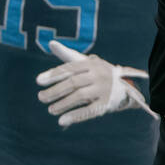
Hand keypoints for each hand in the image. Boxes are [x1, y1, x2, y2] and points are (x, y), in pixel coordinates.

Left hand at [35, 40, 155, 128]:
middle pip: (73, 82)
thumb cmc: (98, 72)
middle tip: (41, 97)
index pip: (69, 68)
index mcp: (92, 63)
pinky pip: (89, 110)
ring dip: (63, 104)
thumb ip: (68, 55)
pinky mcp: (106, 104)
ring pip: (79, 96)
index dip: (53, 74)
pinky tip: (62, 121)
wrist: (126, 86)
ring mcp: (103, 89)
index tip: (38, 81)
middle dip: (55, 90)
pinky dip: (74, 116)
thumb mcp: (87, 62)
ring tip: (50, 109)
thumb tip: (51, 43)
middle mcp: (98, 75)